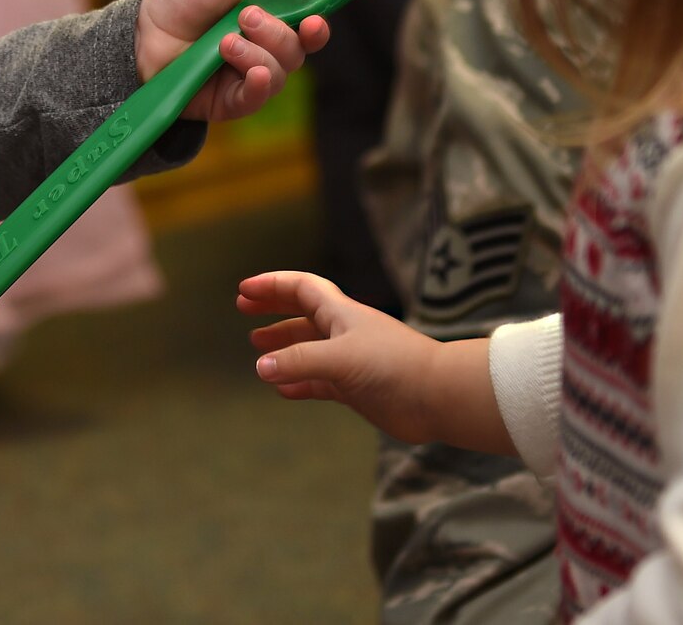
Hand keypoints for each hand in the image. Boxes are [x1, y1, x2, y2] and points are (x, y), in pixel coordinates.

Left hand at [135, 0, 329, 120]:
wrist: (139, 36)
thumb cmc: (177, 2)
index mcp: (267, 19)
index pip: (305, 27)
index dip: (316, 26)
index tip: (314, 19)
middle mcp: (264, 50)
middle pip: (294, 51)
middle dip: (275, 34)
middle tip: (245, 18)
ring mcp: (247, 77)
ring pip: (277, 74)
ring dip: (258, 55)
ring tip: (226, 42)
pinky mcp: (229, 101)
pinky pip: (255, 100)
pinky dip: (258, 87)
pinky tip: (254, 73)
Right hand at [238, 270, 450, 445]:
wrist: (438, 397)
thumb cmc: (394, 367)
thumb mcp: (341, 358)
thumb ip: (300, 361)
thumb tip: (261, 366)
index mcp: (341, 313)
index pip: (301, 287)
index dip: (272, 285)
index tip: (244, 290)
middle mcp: (344, 332)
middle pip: (302, 312)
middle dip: (273, 309)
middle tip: (244, 311)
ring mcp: (350, 360)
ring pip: (308, 349)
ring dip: (284, 348)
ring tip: (258, 355)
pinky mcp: (357, 387)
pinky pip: (320, 381)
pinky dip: (299, 383)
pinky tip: (282, 390)